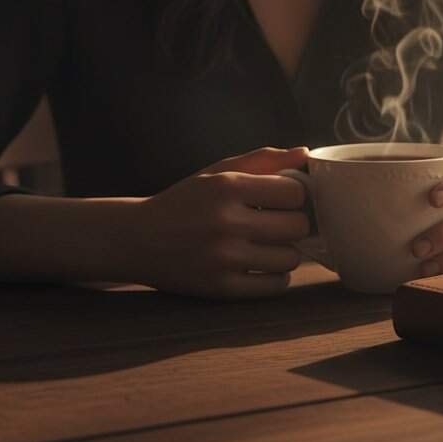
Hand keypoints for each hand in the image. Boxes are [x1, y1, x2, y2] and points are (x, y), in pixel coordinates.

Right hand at [122, 146, 310, 298]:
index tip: (281, 200)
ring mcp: (223, 258)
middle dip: (291, 223)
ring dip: (284, 252)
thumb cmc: (185, 202)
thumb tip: (306, 153)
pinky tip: (260, 265)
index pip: (295, 192)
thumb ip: (263, 160)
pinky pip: (276, 286)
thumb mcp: (217, 173)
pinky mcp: (221, 288)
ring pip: (291, 258)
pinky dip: (275, 277)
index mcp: (226, 187)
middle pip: (297, 226)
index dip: (293, 196)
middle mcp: (225, 222)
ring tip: (266, 245)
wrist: (136, 239)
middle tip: (275, 223)